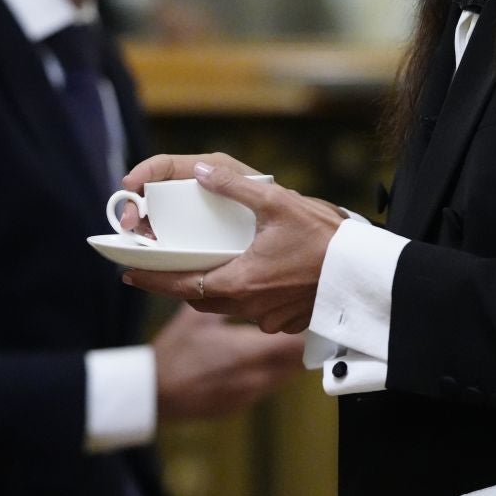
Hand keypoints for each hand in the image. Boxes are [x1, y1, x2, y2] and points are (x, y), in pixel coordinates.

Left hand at [121, 158, 345, 333]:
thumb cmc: (326, 242)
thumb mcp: (278, 204)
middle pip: (202, 299)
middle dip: (181, 284)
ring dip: (217, 289)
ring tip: (211, 266)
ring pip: (230, 306)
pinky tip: (258, 276)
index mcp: (239, 282)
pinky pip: (257, 311)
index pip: (181, 284)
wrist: (367, 276)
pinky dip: (249, 295)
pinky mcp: (288, 322)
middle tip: (164, 268)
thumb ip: (236, 188)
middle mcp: (250, 306)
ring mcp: (270, 318)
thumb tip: (203, 172)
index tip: (129, 274)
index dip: (152, 279)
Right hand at [152, 303, 305, 422]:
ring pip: (284, 376)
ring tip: (275, 343)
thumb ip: (219, 300)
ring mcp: (250, 394)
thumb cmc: (174, 354)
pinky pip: (267, 387)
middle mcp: (254, 376)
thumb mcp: (195, 318)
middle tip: (293, 327)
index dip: (302, 330)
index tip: (300, 316)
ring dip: (284, 361)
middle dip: (296, 345)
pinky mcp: (241, 405)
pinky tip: (255, 363)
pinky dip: (268, 374)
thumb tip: (232, 280)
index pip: (294, 344)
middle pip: (295, 362)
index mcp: (247, 351)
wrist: (155, 393)